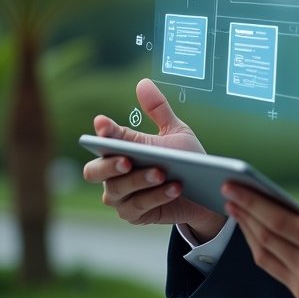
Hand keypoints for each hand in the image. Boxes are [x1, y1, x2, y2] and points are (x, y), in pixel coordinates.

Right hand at [82, 78, 226, 239]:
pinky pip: (139, 207)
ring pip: (118, 190)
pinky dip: (156, 196)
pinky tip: (174, 187)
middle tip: (128, 159)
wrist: (205, 190)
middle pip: (94, 172)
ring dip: (140, 180)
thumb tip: (142, 82)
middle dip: (109, 166)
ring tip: (163, 172)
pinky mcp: (135, 215)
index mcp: (119, 151)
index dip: (102, 133)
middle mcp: (113, 175)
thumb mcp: (175, 132)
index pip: (103, 142)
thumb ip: (158, 110)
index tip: (104, 124)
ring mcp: (121, 197)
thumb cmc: (185, 159)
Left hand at [223, 154, 298, 297]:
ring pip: (264, 255)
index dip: (253, 202)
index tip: (234, 185)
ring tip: (236, 209)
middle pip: (265, 237)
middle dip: (244, 212)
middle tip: (228, 190)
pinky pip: (273, 269)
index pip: (279, 221)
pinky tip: (257, 234)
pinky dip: (260, 249)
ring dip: (247, 231)